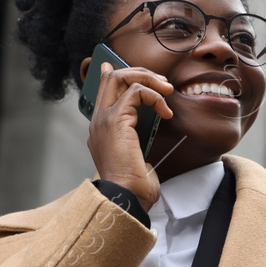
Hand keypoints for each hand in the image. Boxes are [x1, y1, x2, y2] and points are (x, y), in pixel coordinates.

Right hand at [86, 61, 173, 207]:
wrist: (128, 196)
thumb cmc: (135, 184)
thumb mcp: (138, 155)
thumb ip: (139, 136)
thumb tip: (153, 123)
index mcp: (100, 128)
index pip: (103, 90)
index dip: (115, 74)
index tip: (132, 70)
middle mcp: (98, 121)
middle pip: (111, 78)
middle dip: (139, 73)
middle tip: (162, 84)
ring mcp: (104, 119)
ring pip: (120, 77)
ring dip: (148, 79)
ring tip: (167, 90)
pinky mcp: (115, 121)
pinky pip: (136, 92)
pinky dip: (154, 96)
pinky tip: (166, 111)